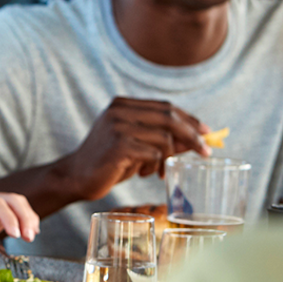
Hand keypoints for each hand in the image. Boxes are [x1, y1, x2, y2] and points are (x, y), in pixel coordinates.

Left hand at [0, 190, 40, 253]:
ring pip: (16, 203)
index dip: (8, 217)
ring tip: (30, 237)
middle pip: (10, 199)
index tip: (16, 234)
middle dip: (23, 216)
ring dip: (27, 218)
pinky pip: (15, 213)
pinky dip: (25, 220)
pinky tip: (30, 232)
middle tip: (28, 237)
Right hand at [60, 97, 209, 198]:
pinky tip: (146, 174)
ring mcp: (118, 126)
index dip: (189, 119)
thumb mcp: (138, 146)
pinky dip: (155, 166)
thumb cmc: (109, 162)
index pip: (165, 106)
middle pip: (169, 117)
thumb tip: (198, 139)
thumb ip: (164, 139)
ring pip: (164, 137)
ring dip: (169, 158)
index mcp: (123, 104)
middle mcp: (119, 110)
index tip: (207, 133)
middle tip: (205, 152)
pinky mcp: (119, 145)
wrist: (76, 177)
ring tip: (158, 172)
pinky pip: (153, 154)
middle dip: (192, 135)